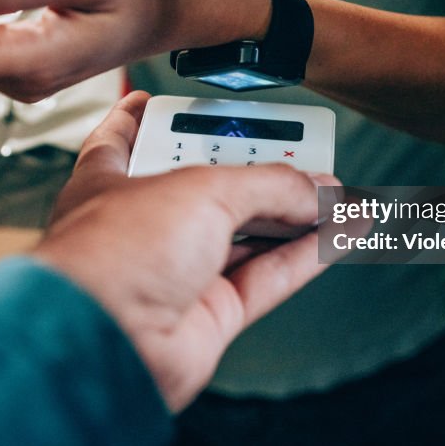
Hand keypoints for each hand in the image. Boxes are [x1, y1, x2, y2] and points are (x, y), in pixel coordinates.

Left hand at [32, 91, 337, 410]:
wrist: (102, 344)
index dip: (159, 116)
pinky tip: (341, 232)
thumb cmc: (112, 257)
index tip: (190, 101)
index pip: (131, 137)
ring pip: (248, 235)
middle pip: (211, 187)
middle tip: (300, 149)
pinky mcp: (209, 315)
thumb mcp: (200, 190)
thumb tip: (318, 188)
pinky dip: (309, 254)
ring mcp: (177, 273)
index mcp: (112, 181)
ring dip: (296, 213)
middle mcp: (144, 226)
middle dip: (257, 169)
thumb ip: (267, 185)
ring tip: (339, 191)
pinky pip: (270, 276)